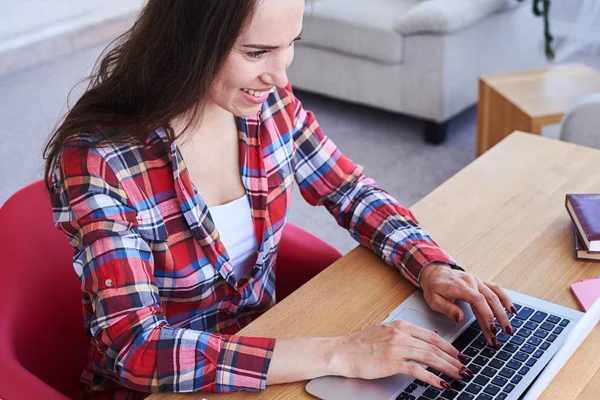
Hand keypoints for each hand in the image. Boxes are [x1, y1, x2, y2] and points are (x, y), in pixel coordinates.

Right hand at [330, 320, 472, 389]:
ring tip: (459, 375)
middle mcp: (400, 334)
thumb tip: (419, 343)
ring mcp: (397, 347)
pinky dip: (432, 377)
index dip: (447, 346)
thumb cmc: (358, 345)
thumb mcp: (383, 333)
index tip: (457, 354)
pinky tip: (441, 383)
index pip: (430, 335)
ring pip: (430, 357)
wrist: (341, 351)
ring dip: (448, 367)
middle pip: (434, 346)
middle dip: (453, 358)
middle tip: (465, 367)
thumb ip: (401, 336)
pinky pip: (418, 370)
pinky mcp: (392, 362)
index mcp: (399, 326)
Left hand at [419, 263, 516, 348]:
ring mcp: (477, 281)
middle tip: (500, 337)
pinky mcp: (481, 282)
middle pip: (489, 301)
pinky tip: (512, 310)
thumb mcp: (433, 300)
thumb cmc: (433, 287)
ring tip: (508, 330)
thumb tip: (460, 318)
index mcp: (459, 286)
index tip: (491, 329)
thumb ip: (447, 309)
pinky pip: (496, 289)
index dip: (486, 314)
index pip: (477, 300)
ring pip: (495, 297)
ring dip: (503, 313)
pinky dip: (506, 299)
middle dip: (497, 320)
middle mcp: (471, 282)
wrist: (434, 272)